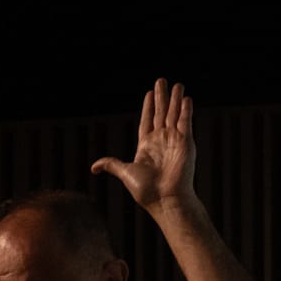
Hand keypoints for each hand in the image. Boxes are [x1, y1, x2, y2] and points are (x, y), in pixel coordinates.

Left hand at [92, 78, 197, 212]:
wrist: (165, 199)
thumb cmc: (146, 190)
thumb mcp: (125, 173)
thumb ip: (112, 164)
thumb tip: (94, 167)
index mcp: (147, 146)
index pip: (148, 120)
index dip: (148, 106)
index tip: (149, 93)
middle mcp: (161, 141)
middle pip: (161, 113)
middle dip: (162, 97)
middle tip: (161, 81)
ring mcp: (174, 141)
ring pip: (174, 114)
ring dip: (176, 99)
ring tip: (177, 85)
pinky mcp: (186, 143)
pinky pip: (186, 122)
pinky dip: (186, 110)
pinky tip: (186, 98)